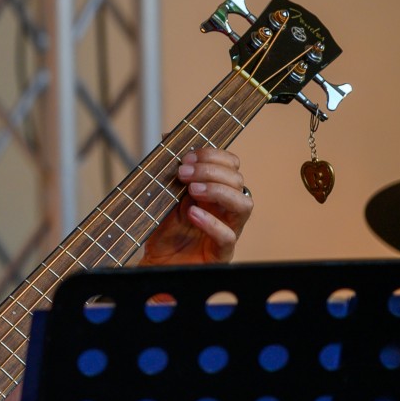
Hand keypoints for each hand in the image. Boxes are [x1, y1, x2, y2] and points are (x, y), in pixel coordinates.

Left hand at [141, 148, 251, 265]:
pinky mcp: (221, 253)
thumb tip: (168, 135)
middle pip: (239, 181)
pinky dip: (212, 222)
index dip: (214, 156)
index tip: (188, 156)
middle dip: (211, 171)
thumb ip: (169, 170)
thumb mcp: (163, 196)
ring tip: (192, 189)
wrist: (155, 266)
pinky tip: (193, 213)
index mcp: (215, 191)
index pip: (231, 165)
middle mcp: (226, 209)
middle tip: (183, 172)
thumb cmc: (164, 231)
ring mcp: (227, 230)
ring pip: (244, 205)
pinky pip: (228, 237)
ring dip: (219, 191)